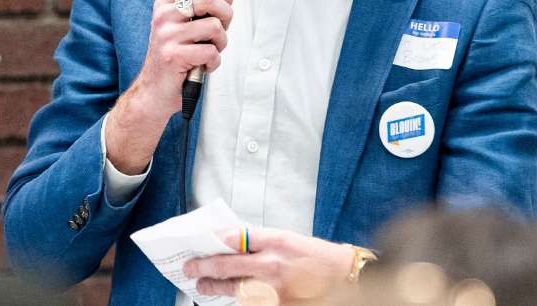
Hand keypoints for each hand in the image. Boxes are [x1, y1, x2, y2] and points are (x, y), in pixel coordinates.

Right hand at [103, 0, 235, 173]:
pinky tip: (203, 65)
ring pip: (214, 27)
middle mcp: (163, 17)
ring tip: (210, 51)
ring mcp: (167, 36)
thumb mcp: (188, 27)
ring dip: (221, 43)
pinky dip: (214, 62)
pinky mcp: (174, 55)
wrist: (154, 91)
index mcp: (165, 6)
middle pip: (207, 0)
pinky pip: (210, 51)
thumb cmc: (174, 57)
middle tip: (223, 29)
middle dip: (226, 14)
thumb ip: (208, 7)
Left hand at [183, 227, 355, 303]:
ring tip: (203, 287)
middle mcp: (273, 265)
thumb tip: (232, 243)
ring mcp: (274, 290)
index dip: (212, 241)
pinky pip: (250, 303)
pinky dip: (240, 299)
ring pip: (235, 290)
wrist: (346, 279)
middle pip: (226, 266)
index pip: (234, 237)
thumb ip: (261, 241)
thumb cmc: (319, 258)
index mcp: (276, 242)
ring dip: (216, 288)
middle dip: (203, 268)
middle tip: (189, 269)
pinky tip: (231, 297)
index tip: (199, 243)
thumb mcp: (290, 240)